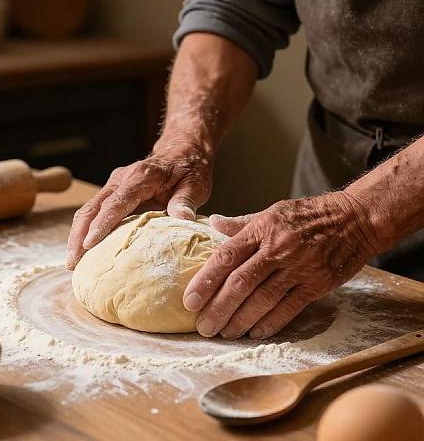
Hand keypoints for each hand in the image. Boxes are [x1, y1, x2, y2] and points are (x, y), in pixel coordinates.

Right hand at [66, 139, 213, 269]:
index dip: (102, 223)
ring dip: (78, 235)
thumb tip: (183, 219)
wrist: (182, 151)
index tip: (89, 244)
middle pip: (93, 207)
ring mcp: (115, 185)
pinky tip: (84, 251)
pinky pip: (95, 211)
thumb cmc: (190, 168)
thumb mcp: (195, 184)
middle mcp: (122, 178)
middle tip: (72, 262)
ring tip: (72, 262)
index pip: (117, 202)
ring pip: (89, 209)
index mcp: (142, 176)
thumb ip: (186, 201)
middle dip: (79, 235)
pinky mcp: (113, 192)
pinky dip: (86, 230)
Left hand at [183, 192, 378, 338]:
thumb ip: (241, 223)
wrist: (354, 219)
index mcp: (262, 229)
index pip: (226, 256)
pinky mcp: (316, 284)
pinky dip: (269, 323)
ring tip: (223, 333)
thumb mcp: (272, 212)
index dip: (205, 280)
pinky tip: (253, 333)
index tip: (189, 301)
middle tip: (203, 327)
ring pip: (262, 300)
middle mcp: (278, 249)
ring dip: (240, 320)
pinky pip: (289, 309)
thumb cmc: (308, 215)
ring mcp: (298, 268)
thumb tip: (213, 223)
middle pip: (241, 283)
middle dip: (218, 308)